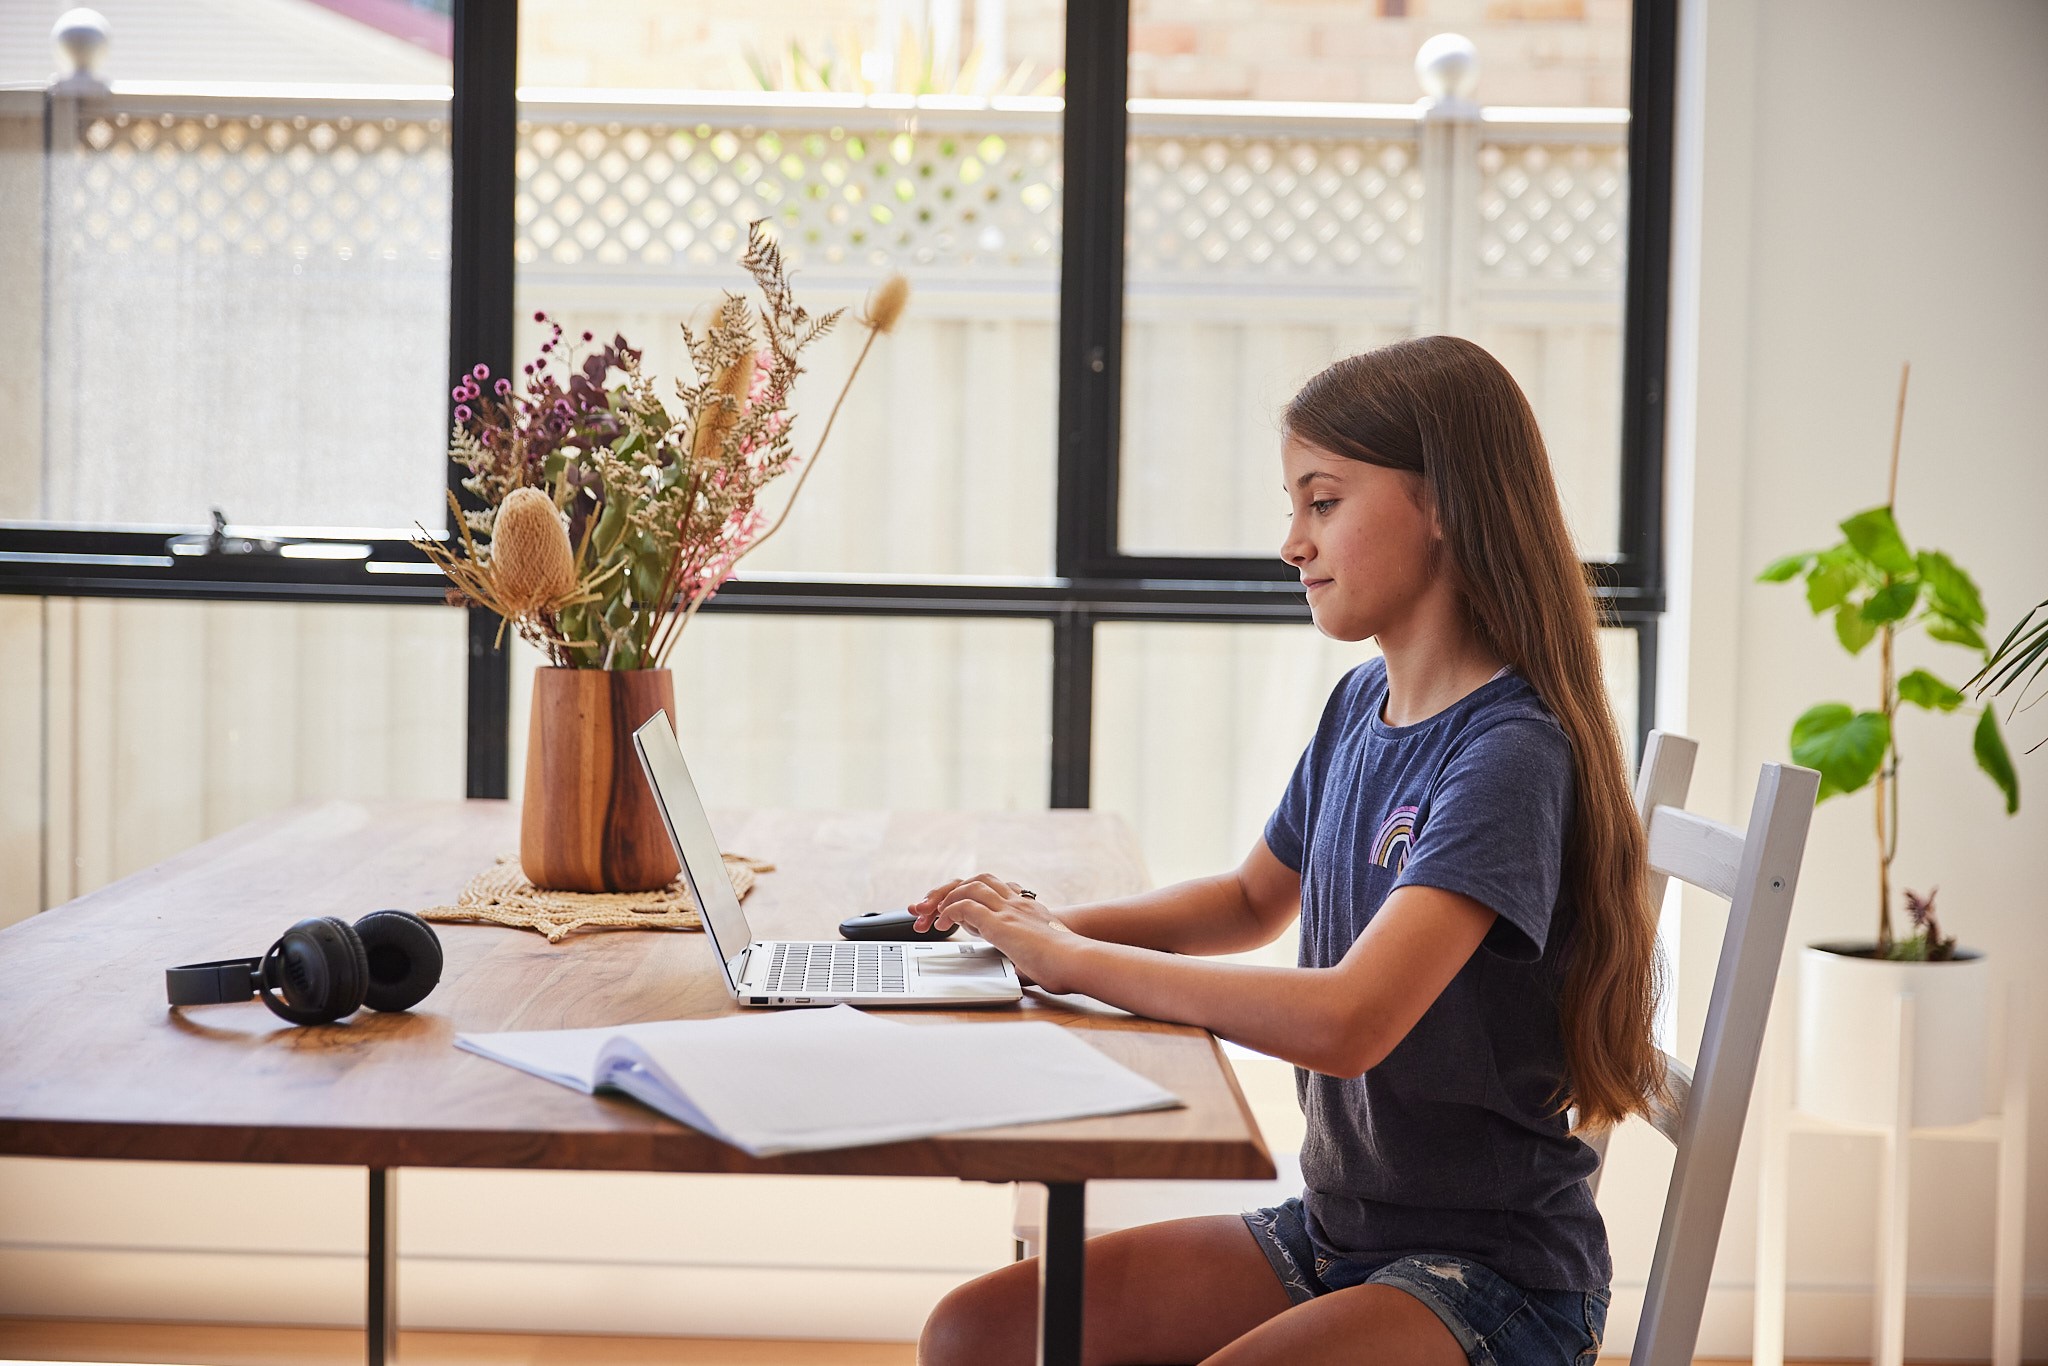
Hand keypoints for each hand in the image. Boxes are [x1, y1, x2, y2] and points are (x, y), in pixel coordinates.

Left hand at [910, 873, 1079, 993]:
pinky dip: (949, 912)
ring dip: (946, 898)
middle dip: (952, 890)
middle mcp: (1017, 904)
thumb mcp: (1043, 956)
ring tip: (932, 916)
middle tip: (934, 908)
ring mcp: (1008, 911)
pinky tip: (942, 925)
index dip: (971, 895)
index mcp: (1028, 910)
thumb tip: (1022, 973)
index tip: (956, 910)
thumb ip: (1028, 958)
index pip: (994, 889)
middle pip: (979, 880)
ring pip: (970, 886)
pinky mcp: (1000, 923)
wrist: (1078, 961)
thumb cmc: (1067, 964)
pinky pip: (965, 906)